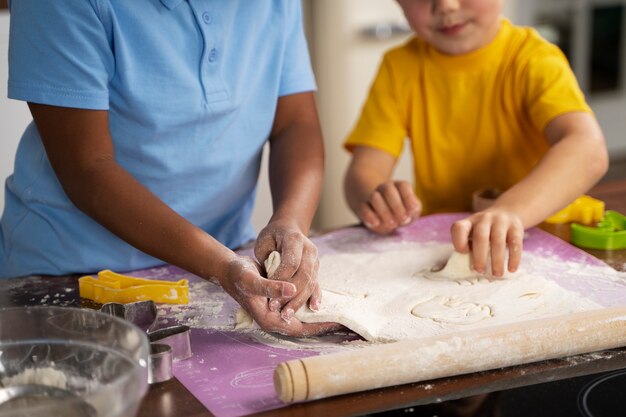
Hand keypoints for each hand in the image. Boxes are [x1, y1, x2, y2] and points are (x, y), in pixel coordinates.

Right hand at [219, 256, 338, 336]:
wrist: (231, 270)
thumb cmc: (239, 275)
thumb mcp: (252, 280)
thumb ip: (271, 287)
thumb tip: (292, 290)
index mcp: (269, 319)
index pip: (299, 329)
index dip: (318, 326)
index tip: (337, 323)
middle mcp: (275, 318)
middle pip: (304, 326)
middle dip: (322, 324)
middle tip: (345, 320)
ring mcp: (278, 311)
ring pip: (303, 318)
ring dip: (319, 316)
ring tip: (339, 313)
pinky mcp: (281, 302)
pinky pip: (300, 308)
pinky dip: (311, 305)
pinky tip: (324, 300)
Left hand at [254, 219, 320, 320]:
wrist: (288, 228)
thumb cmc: (272, 237)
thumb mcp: (263, 242)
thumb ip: (267, 259)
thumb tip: (272, 280)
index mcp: (294, 239)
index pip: (291, 263)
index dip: (281, 280)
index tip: (270, 295)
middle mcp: (309, 249)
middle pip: (304, 275)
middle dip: (291, 295)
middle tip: (277, 309)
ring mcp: (315, 259)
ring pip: (310, 282)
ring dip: (299, 300)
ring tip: (287, 314)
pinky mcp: (316, 269)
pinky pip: (316, 284)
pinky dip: (315, 297)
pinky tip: (313, 308)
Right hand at [358, 180, 421, 233]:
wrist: (381, 215)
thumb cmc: (400, 213)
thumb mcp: (411, 212)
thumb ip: (413, 212)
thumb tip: (408, 215)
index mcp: (398, 187)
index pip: (403, 186)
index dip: (408, 197)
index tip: (412, 210)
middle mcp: (385, 188)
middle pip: (388, 190)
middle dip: (397, 205)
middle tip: (403, 219)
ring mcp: (372, 196)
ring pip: (374, 197)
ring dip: (384, 211)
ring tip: (392, 224)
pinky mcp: (362, 207)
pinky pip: (364, 208)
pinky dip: (369, 215)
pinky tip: (376, 223)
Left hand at [450, 209, 523, 276]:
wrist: (508, 211)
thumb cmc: (486, 230)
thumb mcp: (474, 232)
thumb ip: (469, 245)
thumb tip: (470, 267)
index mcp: (469, 222)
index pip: (459, 227)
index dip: (458, 240)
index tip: (462, 253)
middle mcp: (484, 219)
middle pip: (480, 236)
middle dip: (479, 256)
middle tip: (480, 271)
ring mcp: (501, 221)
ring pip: (498, 241)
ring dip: (497, 260)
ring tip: (497, 274)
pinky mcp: (516, 227)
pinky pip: (515, 242)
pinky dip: (513, 257)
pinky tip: (511, 269)